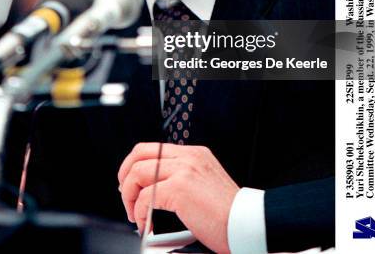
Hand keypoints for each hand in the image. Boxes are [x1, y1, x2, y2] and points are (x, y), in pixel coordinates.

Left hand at [118, 143, 239, 253]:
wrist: (248, 223)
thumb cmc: (230, 214)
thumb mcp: (205, 185)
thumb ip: (182, 180)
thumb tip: (155, 191)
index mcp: (194, 154)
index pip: (153, 148)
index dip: (135, 165)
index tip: (131, 184)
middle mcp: (188, 157)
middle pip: (140, 153)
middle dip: (125, 174)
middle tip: (126, 195)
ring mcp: (183, 170)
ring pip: (138, 172)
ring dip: (130, 197)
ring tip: (136, 215)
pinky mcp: (179, 188)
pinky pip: (146, 197)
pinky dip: (141, 213)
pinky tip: (147, 225)